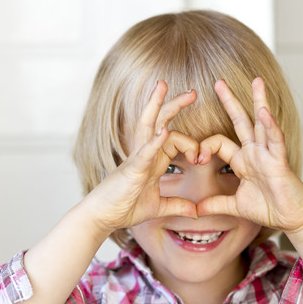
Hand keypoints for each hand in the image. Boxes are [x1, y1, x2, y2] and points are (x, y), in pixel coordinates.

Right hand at [86, 81, 198, 231]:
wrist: (101, 218)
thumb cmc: (125, 208)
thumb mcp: (158, 207)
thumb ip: (178, 205)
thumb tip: (196, 212)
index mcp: (153, 159)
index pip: (175, 138)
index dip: (192, 145)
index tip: (200, 159)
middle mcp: (145, 153)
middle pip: (159, 121)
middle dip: (174, 104)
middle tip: (193, 92)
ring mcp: (137, 158)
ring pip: (147, 126)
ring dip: (156, 105)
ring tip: (163, 86)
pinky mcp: (131, 170)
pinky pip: (144, 153)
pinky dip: (154, 142)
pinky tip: (163, 131)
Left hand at [197, 78, 302, 232]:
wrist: (292, 220)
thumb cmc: (270, 208)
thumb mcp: (236, 205)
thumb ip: (216, 204)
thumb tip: (197, 210)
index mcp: (243, 160)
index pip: (219, 141)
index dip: (205, 146)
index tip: (197, 158)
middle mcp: (255, 152)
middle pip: (241, 121)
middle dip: (230, 101)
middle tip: (218, 82)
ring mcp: (268, 155)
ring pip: (262, 123)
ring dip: (259, 101)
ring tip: (257, 81)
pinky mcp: (280, 162)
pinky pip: (275, 141)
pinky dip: (270, 127)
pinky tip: (264, 112)